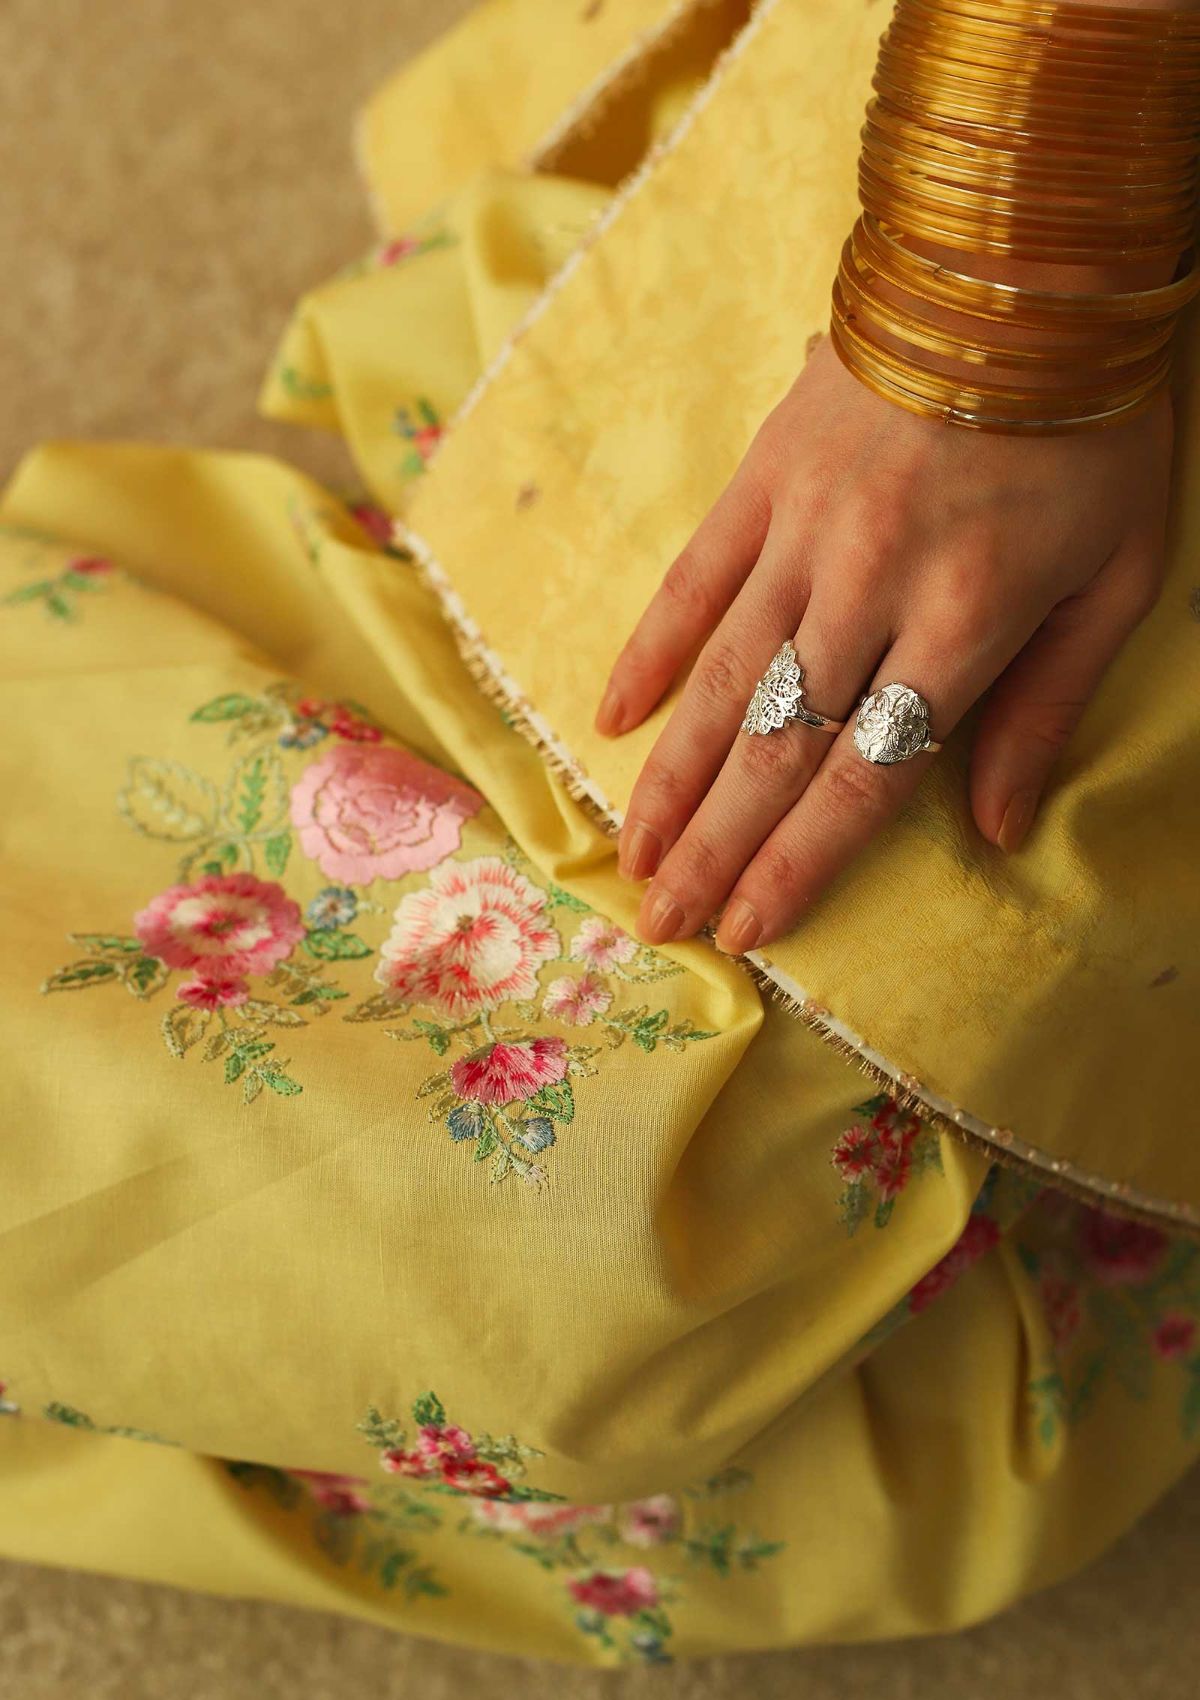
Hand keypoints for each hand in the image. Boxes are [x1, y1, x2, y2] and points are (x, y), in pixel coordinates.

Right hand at [595, 332, 1171, 953]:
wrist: (1026, 260)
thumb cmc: (1094, 426)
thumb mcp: (1119, 575)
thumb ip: (1050, 706)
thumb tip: (1002, 829)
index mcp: (966, 620)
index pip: (866, 775)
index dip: (802, 862)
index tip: (749, 931)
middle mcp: (869, 588)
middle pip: (777, 746)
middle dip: (715, 848)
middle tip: (660, 923)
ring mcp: (803, 531)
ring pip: (721, 680)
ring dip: (672, 778)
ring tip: (629, 853)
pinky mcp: (762, 477)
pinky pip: (692, 580)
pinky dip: (649, 652)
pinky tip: (611, 719)